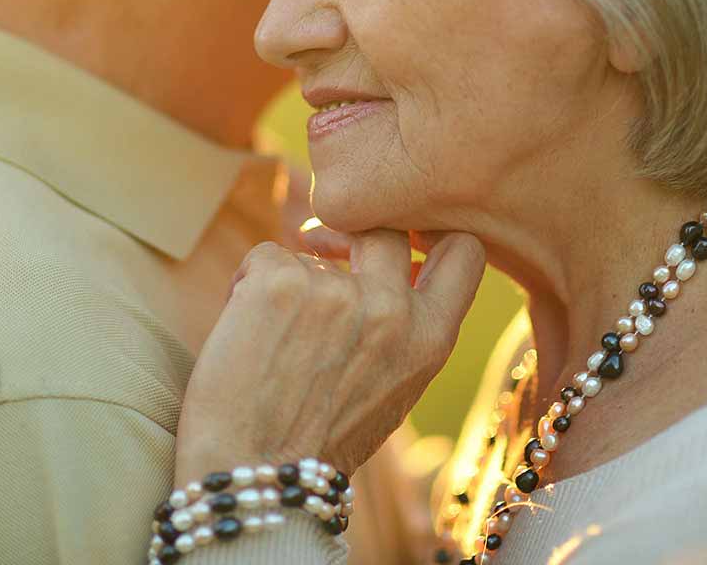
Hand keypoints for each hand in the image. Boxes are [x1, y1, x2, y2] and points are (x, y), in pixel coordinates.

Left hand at [174, 229, 485, 485]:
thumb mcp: (392, 393)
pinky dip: (249, 284)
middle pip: (384, 229)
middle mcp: (392, 309)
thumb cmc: (315, 445)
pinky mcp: (279, 281)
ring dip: (288, 281)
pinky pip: (267, 256)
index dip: (431, 234)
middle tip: (322, 246)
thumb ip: (402, 332)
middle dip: (352, 232)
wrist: (251, 477)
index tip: (401, 238)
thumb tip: (395, 269)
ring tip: (267, 338)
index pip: (464, 251)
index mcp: (429, 340)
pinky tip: (241, 330)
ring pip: (312, 252)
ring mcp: (337, 291)